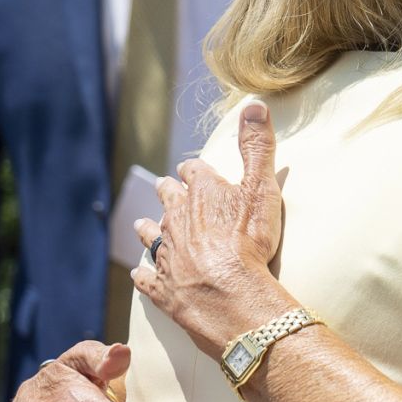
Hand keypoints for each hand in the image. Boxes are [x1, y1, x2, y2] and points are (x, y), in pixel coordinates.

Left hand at [132, 99, 291, 357]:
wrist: (232, 297)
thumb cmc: (251, 242)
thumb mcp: (261, 189)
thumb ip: (257, 147)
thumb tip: (254, 104)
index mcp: (200, 193)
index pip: (193, 172)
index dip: (195, 171)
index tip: (195, 171)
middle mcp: (176, 218)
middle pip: (166, 199)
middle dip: (168, 193)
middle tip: (166, 190)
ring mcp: (165, 253)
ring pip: (150, 234)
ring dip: (148, 228)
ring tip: (143, 225)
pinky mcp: (161, 285)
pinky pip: (145, 276)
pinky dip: (143, 273)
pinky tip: (139, 272)